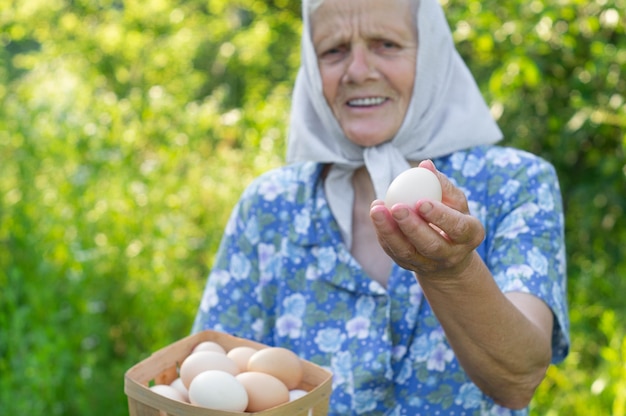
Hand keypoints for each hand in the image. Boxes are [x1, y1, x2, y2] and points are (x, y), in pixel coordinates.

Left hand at [370, 160, 484, 278]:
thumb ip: (442, 184)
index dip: (439, 216)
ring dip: (389, 231)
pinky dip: (383, 233)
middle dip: (411, 226)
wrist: (447, 253)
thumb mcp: (455, 201)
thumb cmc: (453, 216)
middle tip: (396, 207)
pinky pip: (393, 251)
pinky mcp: (409, 266)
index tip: (421, 201)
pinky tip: (376, 215)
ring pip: (407, 252)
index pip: (457, 227)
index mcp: (470, 236)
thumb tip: (425, 164)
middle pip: (431, 245)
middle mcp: (451, 255)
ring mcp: (429, 264)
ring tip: (377, 209)